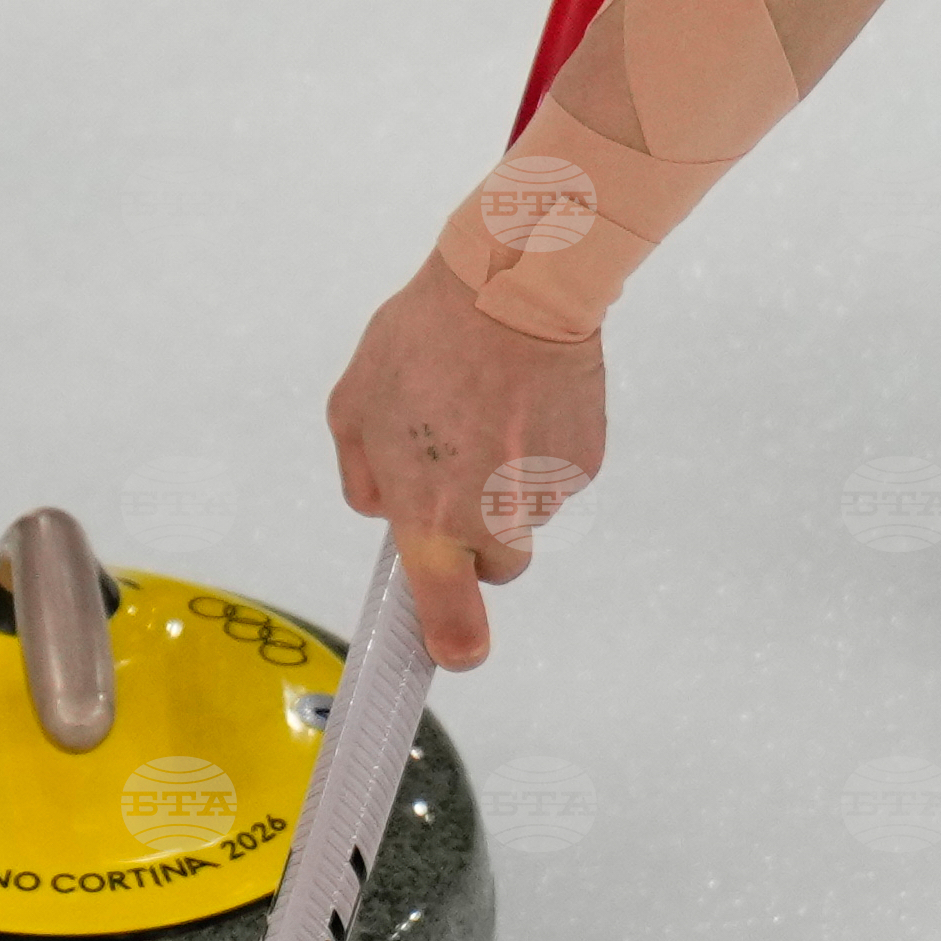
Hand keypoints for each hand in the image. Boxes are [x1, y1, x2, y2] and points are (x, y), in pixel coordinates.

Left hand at [326, 256, 605, 670]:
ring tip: (489, 412)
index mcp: (431, 514)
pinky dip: (542, 454)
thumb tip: (383, 508)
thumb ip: (363, 475)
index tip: (458, 652)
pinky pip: (558, 478)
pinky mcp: (586, 462)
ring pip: (527, 516)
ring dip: (509, 486)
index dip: (453, 640)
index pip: (447, 610)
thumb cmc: (423, 341)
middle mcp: (493, 519)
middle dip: (478, 536)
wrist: (515, 289)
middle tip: (458, 469)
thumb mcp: (354, 403)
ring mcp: (546, 494)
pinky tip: (524, 400)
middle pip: (497, 565)